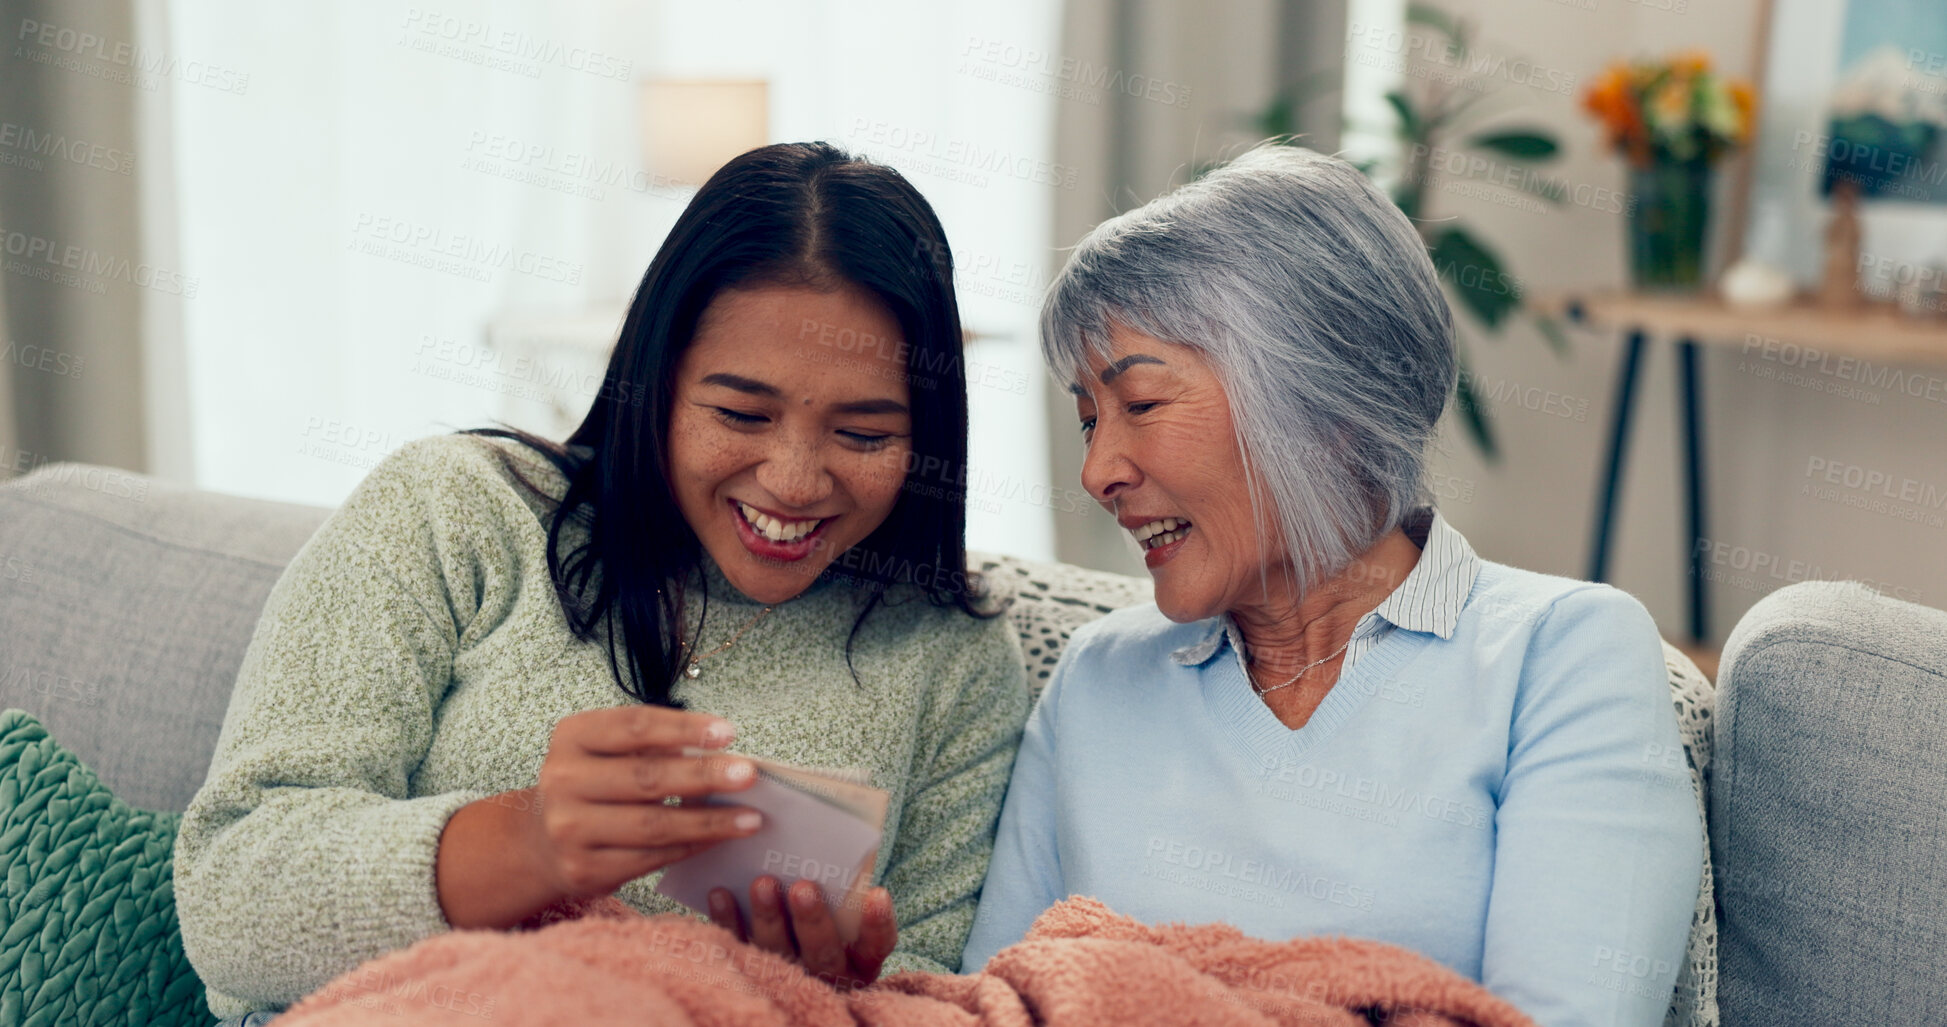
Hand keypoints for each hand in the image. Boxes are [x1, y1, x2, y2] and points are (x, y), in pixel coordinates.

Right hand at [522, 706, 762, 900]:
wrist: (541, 841)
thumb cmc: (593, 784)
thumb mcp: (609, 750)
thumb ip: (653, 746)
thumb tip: (721, 754)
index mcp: (572, 737)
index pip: (635, 726)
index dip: (684, 728)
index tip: (728, 732)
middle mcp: (563, 780)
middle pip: (646, 777)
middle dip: (704, 776)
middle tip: (748, 775)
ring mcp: (570, 829)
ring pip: (652, 825)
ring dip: (709, 821)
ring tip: (750, 818)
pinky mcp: (584, 869)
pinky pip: (650, 858)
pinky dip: (691, 847)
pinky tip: (720, 839)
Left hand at [707, 876, 897, 987]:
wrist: (788, 963)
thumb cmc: (827, 920)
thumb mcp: (842, 912)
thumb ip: (841, 889)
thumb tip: (825, 836)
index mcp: (861, 960)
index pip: (877, 945)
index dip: (878, 923)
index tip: (878, 893)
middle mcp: (828, 976)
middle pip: (822, 954)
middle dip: (812, 920)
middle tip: (803, 887)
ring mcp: (789, 980)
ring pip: (779, 954)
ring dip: (769, 918)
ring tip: (762, 883)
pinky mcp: (750, 974)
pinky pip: (738, 950)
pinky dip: (728, 921)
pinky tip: (720, 893)